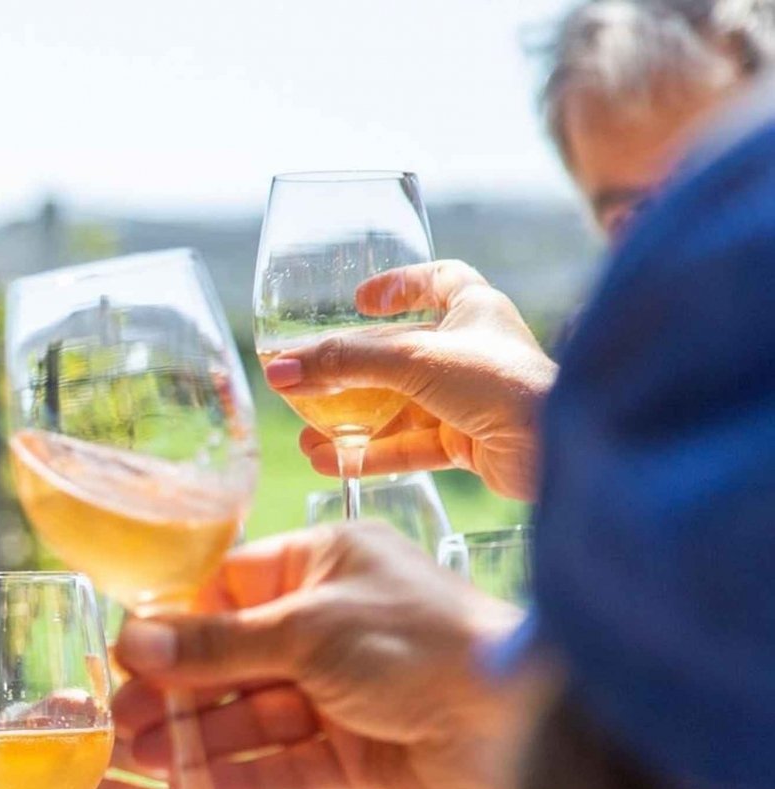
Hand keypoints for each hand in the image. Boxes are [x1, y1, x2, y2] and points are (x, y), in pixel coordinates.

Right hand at [112, 523, 529, 788]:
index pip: (227, 591)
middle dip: (178, 693)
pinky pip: (286, 764)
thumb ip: (218, 644)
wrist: (512, 720)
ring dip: (201, 739)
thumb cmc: (419, 642)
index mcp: (322, 566)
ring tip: (144, 761)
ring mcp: (342, 692)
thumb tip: (136, 640)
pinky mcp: (356, 753)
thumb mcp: (307, 630)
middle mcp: (328, 625)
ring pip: (254, 717)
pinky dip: (243, 777)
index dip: (174, 626)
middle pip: (233, 661)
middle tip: (121, 721)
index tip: (124, 656)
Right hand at [264, 260, 555, 500]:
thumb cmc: (499, 381)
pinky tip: (330, 461)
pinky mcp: (468, 444)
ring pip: (400, 407)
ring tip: (305, 434)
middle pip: (400, 355)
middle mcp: (474, 352)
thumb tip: (279, 370)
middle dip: (352, 371)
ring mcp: (471, 400)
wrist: (555, 448)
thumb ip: (343, 363)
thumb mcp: (412, 359)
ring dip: (353, 421)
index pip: (439, 280)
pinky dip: (371, 454)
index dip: (400, 284)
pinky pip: (410, 446)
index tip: (358, 300)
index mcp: (475, 309)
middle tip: (307, 379)